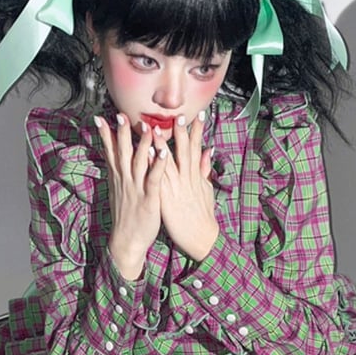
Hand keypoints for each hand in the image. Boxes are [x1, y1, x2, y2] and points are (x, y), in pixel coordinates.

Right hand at [96, 112, 166, 279]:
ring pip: (140, 161)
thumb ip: (118, 174)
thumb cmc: (127, 217)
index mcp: (118, 178)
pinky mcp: (149, 198)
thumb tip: (114, 160)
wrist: (127, 241)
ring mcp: (136, 188)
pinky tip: (164, 152)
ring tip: (147, 126)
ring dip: (143, 143)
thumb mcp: (119, 192)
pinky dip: (159, 164)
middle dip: (122, 133)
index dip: (106, 135)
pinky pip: (154, 178)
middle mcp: (125, 180)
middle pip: (123, 152)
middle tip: (120, 114)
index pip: (111, 152)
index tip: (101, 117)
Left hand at [155, 112, 219, 261]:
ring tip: (156, 128)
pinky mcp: (166, 199)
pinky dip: (153, 165)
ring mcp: (176, 189)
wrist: (201, 239)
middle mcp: (187, 180)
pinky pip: (157, 179)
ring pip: (169, 163)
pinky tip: (146, 154)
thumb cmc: (202, 217)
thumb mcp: (206, 191)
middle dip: (182, 133)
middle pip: (185, 152)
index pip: (197, 149)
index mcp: (196, 177)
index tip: (198, 115)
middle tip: (178, 115)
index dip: (198, 132)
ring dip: (162, 145)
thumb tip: (208, 151)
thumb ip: (205, 169)